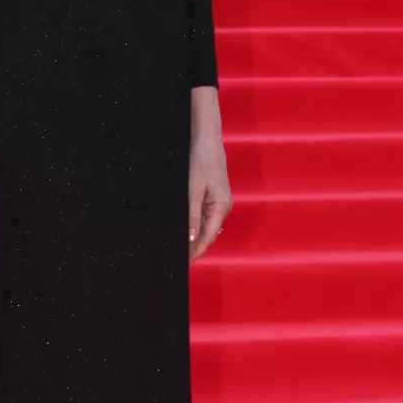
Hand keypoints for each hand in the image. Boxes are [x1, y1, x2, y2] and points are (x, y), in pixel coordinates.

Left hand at [188, 88, 230, 263]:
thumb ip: (192, 217)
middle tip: (179, 260)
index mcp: (221, 207)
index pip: (207, 238)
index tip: (184, 264)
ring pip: (206, 226)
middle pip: (207, 234)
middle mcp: (223, 206)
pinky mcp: (214, 195)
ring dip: (195, 238)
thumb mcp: (193, 190)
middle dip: (194, 248)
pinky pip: (205, 216)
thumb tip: (191, 240)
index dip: (195, 253)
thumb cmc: (202, 160)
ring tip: (180, 249)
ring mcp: (220, 201)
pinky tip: (187, 230)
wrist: (207, 138)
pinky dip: (196, 225)